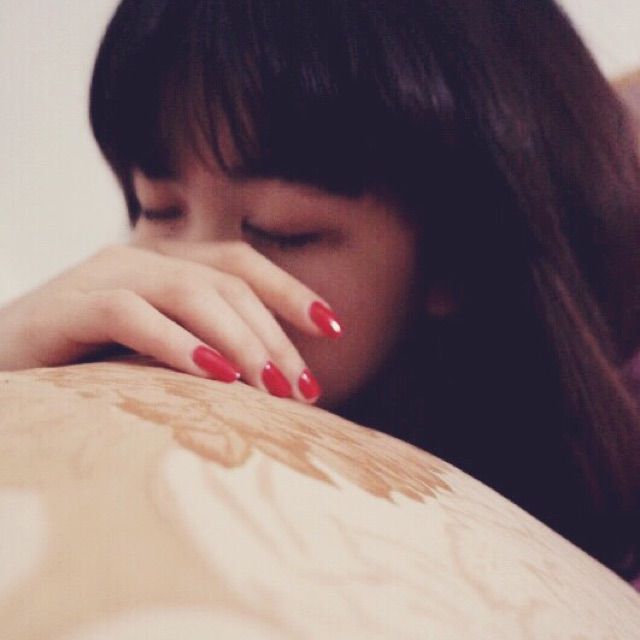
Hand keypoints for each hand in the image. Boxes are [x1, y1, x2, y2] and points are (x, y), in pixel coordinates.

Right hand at [0, 241, 341, 401]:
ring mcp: (104, 276)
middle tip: (302, 388)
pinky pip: (131, 314)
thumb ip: (205, 352)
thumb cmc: (87, 366)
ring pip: (190, 291)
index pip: (242, 263)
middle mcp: (140, 259)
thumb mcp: (157, 354)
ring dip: (238, 340)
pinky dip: (177, 343)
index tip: (335, 328)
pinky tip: (213, 377)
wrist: (2, 367)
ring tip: (270, 387)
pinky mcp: (69, 305)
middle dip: (273, 334)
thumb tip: (273, 384)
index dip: (291, 291)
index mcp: (165, 265)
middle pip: (226, 282)